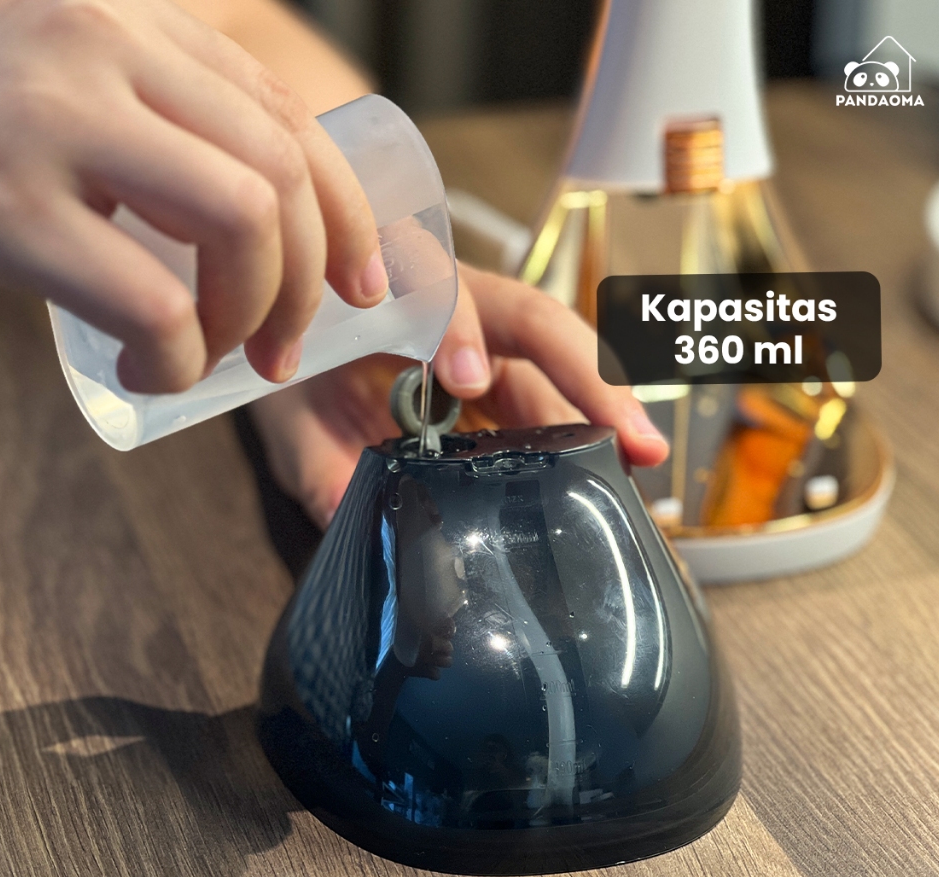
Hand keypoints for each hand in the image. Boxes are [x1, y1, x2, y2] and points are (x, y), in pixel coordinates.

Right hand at [0, 0, 386, 391]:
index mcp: (131, 21)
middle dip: (308, 285)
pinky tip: (151, 373)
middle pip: (281, 175)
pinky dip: (178, 360)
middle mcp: (102, 45)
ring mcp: (52, 117)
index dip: (347, 215)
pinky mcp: (2, 201)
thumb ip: (155, 120)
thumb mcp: (62, 84)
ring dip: (250, 316)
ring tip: (212, 355)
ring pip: (241, 222)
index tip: (361, 286)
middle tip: (282, 350)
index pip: (288, 116)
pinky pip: (153, 300)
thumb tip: (260, 224)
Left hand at [251, 263, 669, 528]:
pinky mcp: (507, 386)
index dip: (455, 331)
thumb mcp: (295, 421)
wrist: (304, 362)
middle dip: (590, 378)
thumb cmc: (304, 377)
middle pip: (539, 330)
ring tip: (643, 458)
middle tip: (635, 437)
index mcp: (405, 303)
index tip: (464, 378)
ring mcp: (495, 352)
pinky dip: (584, 435)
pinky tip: (611, 472)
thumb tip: (350, 517)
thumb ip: (320, 464)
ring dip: (605, 410)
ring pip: (560, 369)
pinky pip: (553, 403)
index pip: (439, 298)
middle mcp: (464, 319)